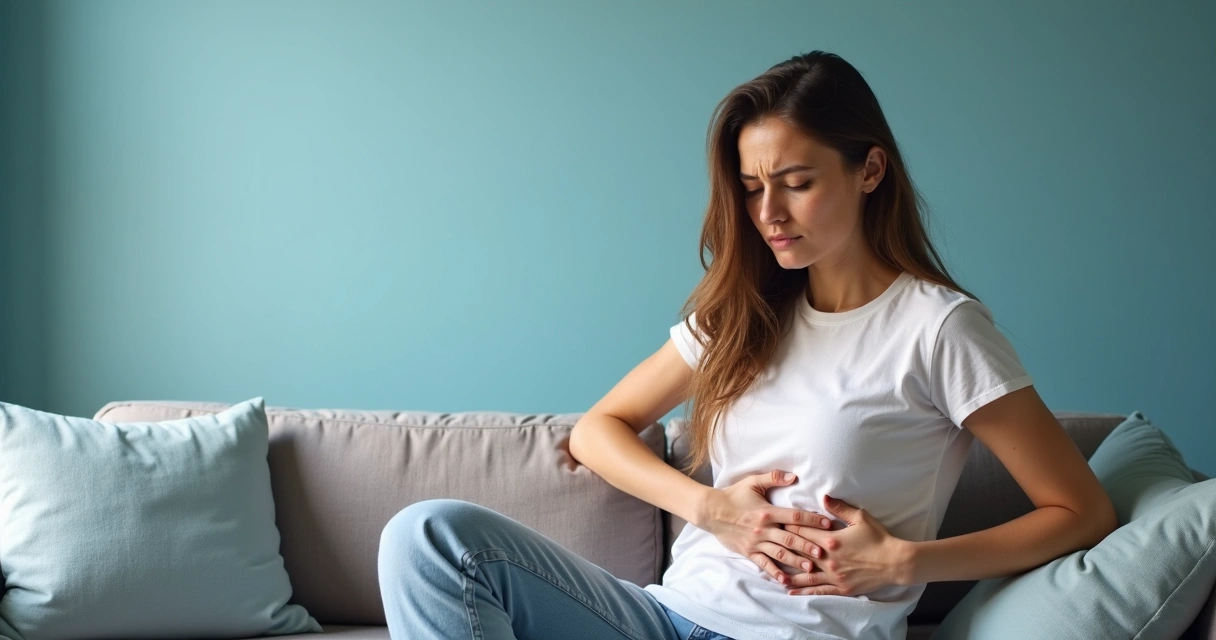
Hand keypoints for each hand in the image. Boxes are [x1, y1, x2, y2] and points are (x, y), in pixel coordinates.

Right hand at [699, 470, 835, 587]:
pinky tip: (785, 581)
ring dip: (795, 561)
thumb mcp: (752, 482)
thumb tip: (793, 476)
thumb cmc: (733, 495)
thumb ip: (773, 477)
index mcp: (767, 512)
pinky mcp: (749, 552)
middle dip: (808, 546)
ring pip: (779, 554)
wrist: (711, 511)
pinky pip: (763, 564)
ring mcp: (756, 542)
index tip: (828, 524)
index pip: (794, 516)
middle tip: (824, 552)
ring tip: (810, 567)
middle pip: (790, 539)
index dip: (812, 520)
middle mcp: (764, 529)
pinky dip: (774, 573)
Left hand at [780, 494, 911, 595]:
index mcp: (831, 540)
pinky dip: (802, 591)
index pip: (804, 532)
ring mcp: (834, 575)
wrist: (895, 562)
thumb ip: (839, 508)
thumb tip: (823, 497)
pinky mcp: (841, 588)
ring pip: (805, 574)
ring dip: (788, 572)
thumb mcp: (860, 518)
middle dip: (784, 547)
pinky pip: (817, 590)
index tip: (777, 522)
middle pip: (800, 552)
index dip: (789, 526)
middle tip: (768, 543)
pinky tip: (790, 591)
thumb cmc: (878, 538)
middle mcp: (828, 559)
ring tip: (772, 572)